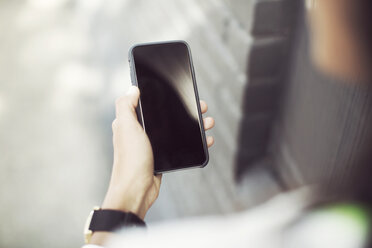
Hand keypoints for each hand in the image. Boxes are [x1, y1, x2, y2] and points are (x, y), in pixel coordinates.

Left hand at [101, 85, 214, 217]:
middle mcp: (142, 131)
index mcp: (132, 122)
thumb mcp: (126, 127)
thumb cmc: (130, 160)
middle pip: (168, 114)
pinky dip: (194, 141)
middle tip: (202, 107)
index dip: (166, 95)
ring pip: (178, 129)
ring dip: (195, 125)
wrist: (137, 190)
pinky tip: (205, 140)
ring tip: (208, 122)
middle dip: (187, 109)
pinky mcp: (164, 156)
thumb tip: (133, 88)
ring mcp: (154, 144)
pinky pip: (181, 145)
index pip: (151, 102)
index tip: (183, 91)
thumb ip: (126, 105)